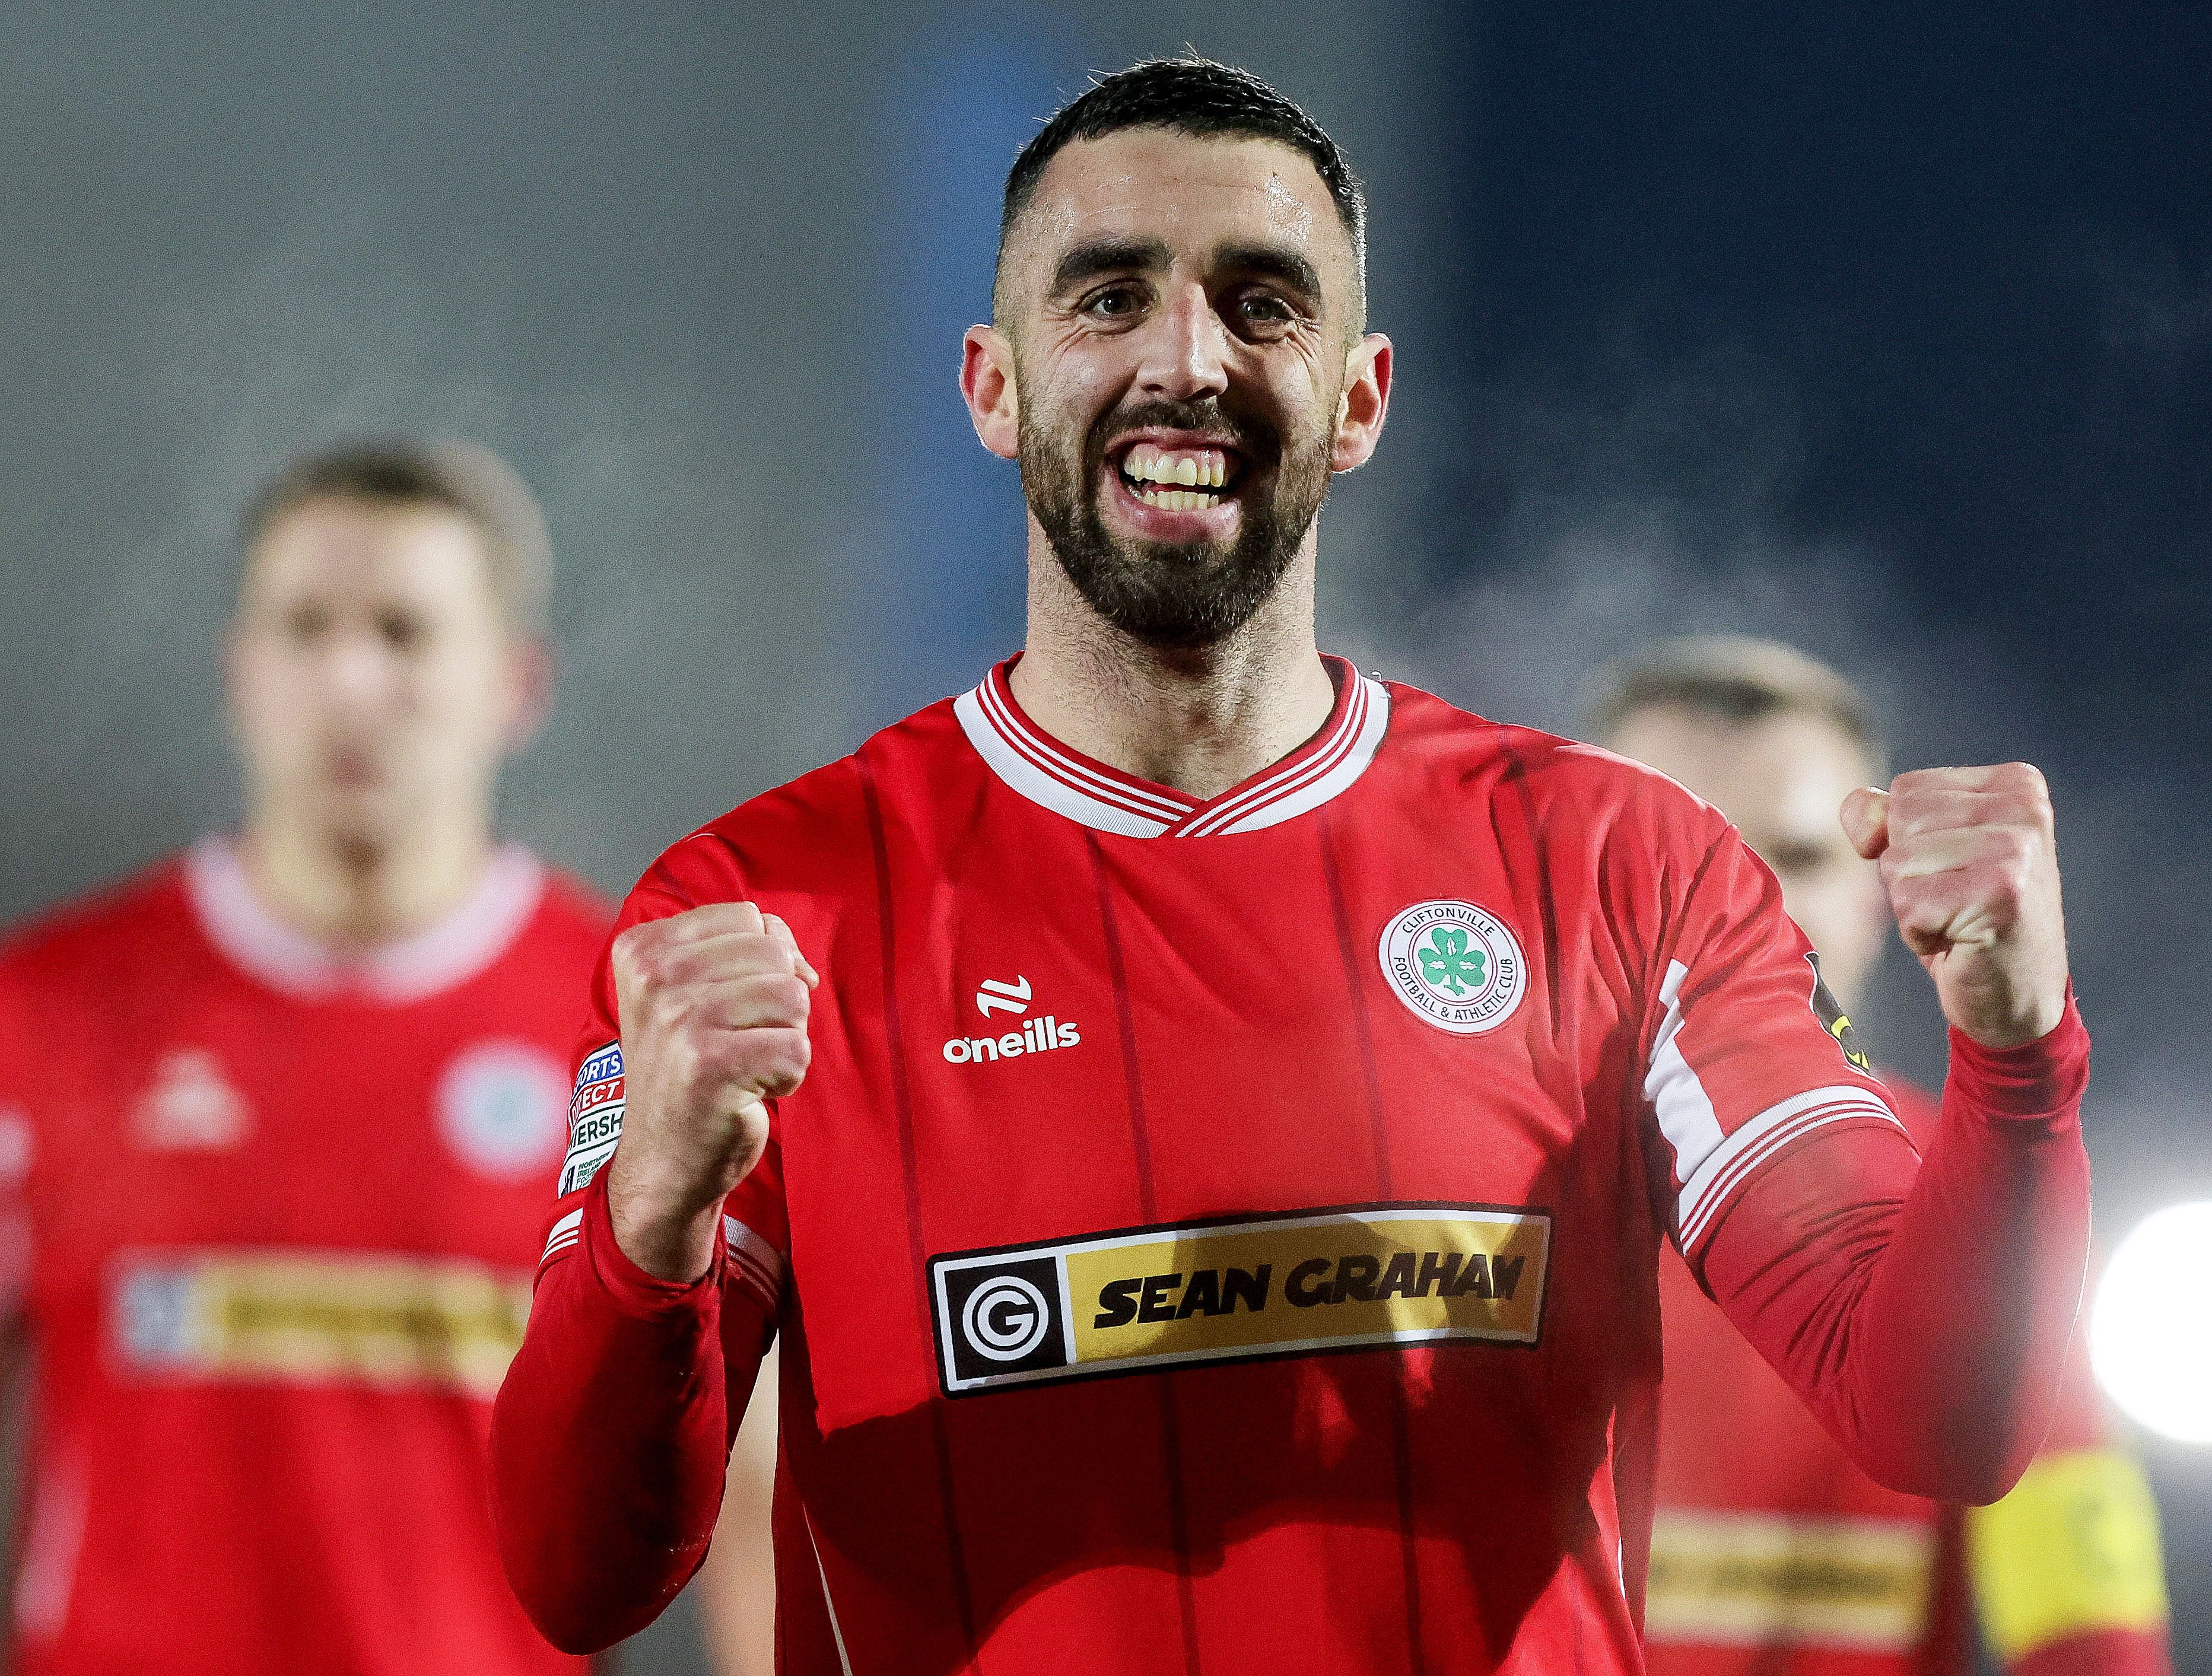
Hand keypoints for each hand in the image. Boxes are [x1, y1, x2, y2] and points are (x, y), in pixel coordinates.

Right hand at [603, 902, 818, 1280]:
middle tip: (736, 1043)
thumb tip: (799, 963)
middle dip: (776, 1004)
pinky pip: (798, 1050)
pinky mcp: (711, 1066)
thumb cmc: (688, 1071)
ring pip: (793, 998)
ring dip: (783, 1039)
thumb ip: (742, 950)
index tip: (730, 1008)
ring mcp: (680, 1021)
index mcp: (644, 949)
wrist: (662, 1162)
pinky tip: (748, 1093)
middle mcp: (655, 978)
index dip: (763, 963)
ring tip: (742, 1067)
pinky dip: (786, 1078)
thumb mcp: (694, 994)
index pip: (749, 918)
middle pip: (775, 954)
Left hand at [1840, 764, 2068, 1049]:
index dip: (1908, 841)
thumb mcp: (1927, 852)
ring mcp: (2015, 850)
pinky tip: (1961, 941)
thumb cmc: (1967, 918)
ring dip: (1912, 904)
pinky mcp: (1999, 894)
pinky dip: (1919, 932)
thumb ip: (1884, 817)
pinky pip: (1907, 904)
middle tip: (1957, 901)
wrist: (2019, 997)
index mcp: (2015, 784)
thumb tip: (1861, 817)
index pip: (1906, 790)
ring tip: (1959, 919)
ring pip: (1897, 863)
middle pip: (1900, 822)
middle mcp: (2024, 809)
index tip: (1957, 871)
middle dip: (1909, 872)